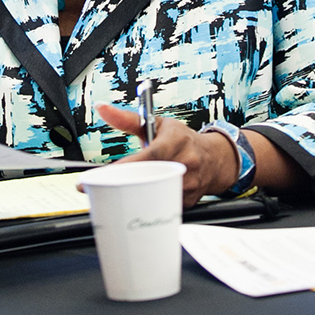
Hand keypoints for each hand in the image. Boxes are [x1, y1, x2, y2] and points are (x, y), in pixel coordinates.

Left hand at [95, 104, 236, 207]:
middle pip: (151, 179)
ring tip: (118, 197)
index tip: (103, 175)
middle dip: (125, 186)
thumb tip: (101, 107)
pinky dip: (149, 206)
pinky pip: (164, 207)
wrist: (214, 158)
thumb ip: (127, 118)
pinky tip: (139, 204)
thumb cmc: (181, 139)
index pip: (149, 155)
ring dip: (136, 199)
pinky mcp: (188, 201)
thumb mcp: (157, 124)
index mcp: (175, 141)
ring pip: (156, 197)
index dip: (126, 167)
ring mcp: (188, 184)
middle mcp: (185, 162)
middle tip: (101, 190)